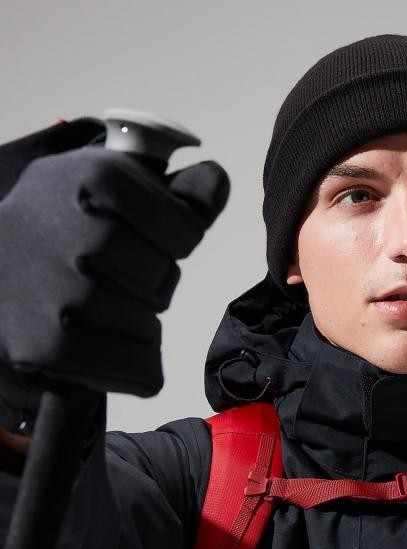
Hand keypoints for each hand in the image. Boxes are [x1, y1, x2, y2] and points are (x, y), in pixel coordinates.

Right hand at [0, 132, 229, 397]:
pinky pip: (142, 372)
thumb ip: (175, 192)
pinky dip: (135, 367)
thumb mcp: (109, 188)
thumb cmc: (60, 226)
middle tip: (107, 273)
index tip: (143, 236)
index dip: (175, 238)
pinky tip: (100, 343)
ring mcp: (55, 293)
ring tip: (94, 306)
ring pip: (150, 326)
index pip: (185, 230)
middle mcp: (67, 231)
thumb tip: (215, 180)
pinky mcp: (47, 348)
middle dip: (150, 282)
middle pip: (164, 279)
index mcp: (90, 176)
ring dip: (137, 325)